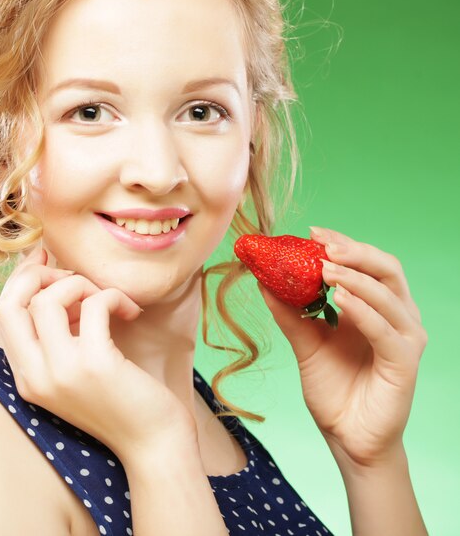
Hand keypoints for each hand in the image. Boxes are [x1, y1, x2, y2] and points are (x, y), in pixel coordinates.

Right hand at [0, 246, 195, 462]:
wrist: (153, 443)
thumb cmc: (119, 401)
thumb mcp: (75, 370)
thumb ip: (56, 336)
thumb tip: (53, 282)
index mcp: (26, 378)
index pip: (3, 314)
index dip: (20, 279)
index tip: (44, 258)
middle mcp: (35, 376)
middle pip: (11, 304)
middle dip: (39, 276)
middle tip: (76, 278)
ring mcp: (62, 372)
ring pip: (48, 300)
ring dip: (81, 286)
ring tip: (106, 299)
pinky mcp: (95, 364)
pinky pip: (93, 305)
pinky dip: (112, 296)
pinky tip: (130, 310)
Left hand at [257, 227, 427, 468]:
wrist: (346, 436)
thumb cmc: (333, 388)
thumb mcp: (305, 342)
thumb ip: (289, 311)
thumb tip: (263, 278)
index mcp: (374, 306)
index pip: (365, 263)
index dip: (341, 243)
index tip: (310, 232)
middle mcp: (395, 316)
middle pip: (386, 268)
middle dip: (354, 250)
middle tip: (322, 244)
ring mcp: (403, 338)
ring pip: (388, 293)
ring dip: (355, 275)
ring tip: (324, 267)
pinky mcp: (404, 362)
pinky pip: (386, 329)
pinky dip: (363, 309)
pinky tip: (339, 299)